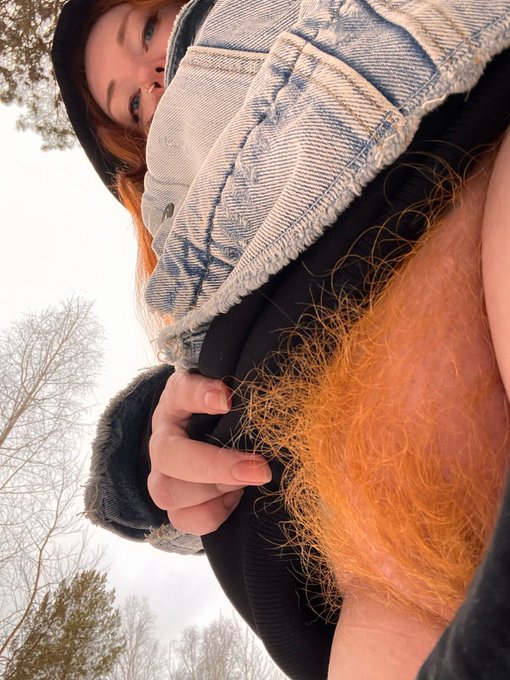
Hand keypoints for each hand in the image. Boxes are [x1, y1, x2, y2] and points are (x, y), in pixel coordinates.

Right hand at [148, 372, 271, 535]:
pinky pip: (183, 519)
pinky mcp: (175, 506)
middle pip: (167, 455)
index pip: (180, 391)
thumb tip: (253, 397)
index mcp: (176, 402)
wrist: (209, 440)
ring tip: (246, 483)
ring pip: (167, 492)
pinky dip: (213, 513)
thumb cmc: (224, 413)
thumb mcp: (229, 395)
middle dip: (214, 465)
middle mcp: (163, 439)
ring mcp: (162, 475)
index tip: (227, 400)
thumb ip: (241, 390)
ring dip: (213, 491)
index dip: (199, 395)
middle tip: (259, 469)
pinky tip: (234, 497)